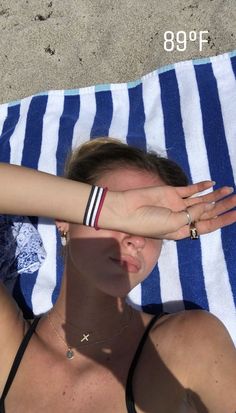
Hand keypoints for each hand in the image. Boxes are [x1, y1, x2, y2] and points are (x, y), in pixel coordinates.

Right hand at [115, 181, 235, 239]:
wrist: (127, 210)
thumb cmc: (149, 223)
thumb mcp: (174, 224)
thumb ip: (193, 214)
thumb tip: (206, 205)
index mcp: (183, 230)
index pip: (207, 225)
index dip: (223, 220)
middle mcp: (182, 217)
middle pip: (207, 212)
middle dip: (222, 206)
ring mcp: (177, 204)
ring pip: (200, 200)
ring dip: (215, 195)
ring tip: (230, 190)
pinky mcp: (171, 192)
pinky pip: (190, 189)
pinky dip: (200, 186)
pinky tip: (212, 183)